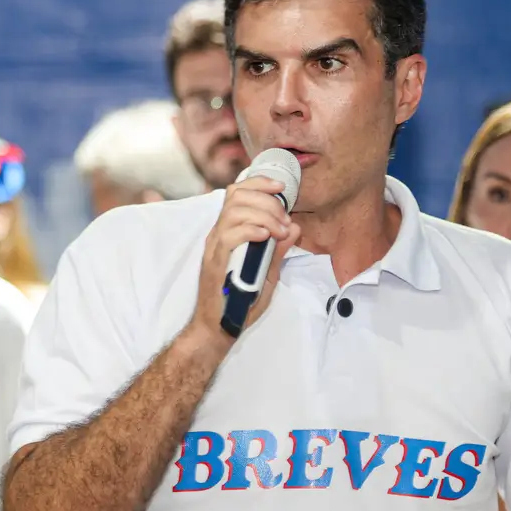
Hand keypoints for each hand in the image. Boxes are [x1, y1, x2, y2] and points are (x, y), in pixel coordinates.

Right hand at [188, 175, 301, 343]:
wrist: (218, 327)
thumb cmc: (240, 301)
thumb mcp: (267, 272)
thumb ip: (279, 250)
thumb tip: (296, 228)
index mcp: (229, 231)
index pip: (238, 192)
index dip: (260, 183)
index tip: (282, 187)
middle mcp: (219, 234)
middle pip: (237, 195)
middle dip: (267, 200)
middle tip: (285, 219)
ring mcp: (215, 247)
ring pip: (234, 211)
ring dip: (263, 215)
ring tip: (279, 230)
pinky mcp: (215, 262)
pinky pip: (229, 235)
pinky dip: (250, 230)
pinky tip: (266, 236)